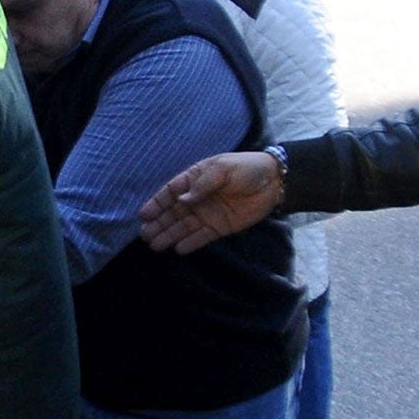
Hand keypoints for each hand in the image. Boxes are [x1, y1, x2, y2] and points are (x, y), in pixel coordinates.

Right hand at [138, 151, 280, 253]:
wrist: (275, 181)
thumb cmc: (246, 168)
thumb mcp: (223, 169)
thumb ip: (202, 184)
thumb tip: (182, 199)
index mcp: (194, 180)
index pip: (170, 193)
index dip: (156, 203)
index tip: (144, 215)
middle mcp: (197, 199)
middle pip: (173, 213)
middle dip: (158, 223)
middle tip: (145, 234)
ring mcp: (207, 214)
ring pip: (183, 227)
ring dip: (169, 235)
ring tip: (155, 245)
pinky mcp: (219, 227)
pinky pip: (201, 236)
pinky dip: (190, 243)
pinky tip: (178, 249)